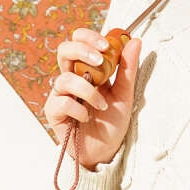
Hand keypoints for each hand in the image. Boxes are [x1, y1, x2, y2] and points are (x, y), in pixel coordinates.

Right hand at [46, 27, 141, 170]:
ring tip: (102, 106)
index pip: (79, 41)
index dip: (89, 37)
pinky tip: (87, 118)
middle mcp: (71, 78)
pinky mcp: (54, 111)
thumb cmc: (112, 123)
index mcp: (87, 70)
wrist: (106, 151)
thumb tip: (135, 41)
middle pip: (64, 50)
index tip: (107, 45)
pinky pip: (62, 102)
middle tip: (100, 60)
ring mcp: (61, 94)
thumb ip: (128, 69)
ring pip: (65, 78)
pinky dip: (79, 109)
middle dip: (82, 51)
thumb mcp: (125, 94)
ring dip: (88, 91)